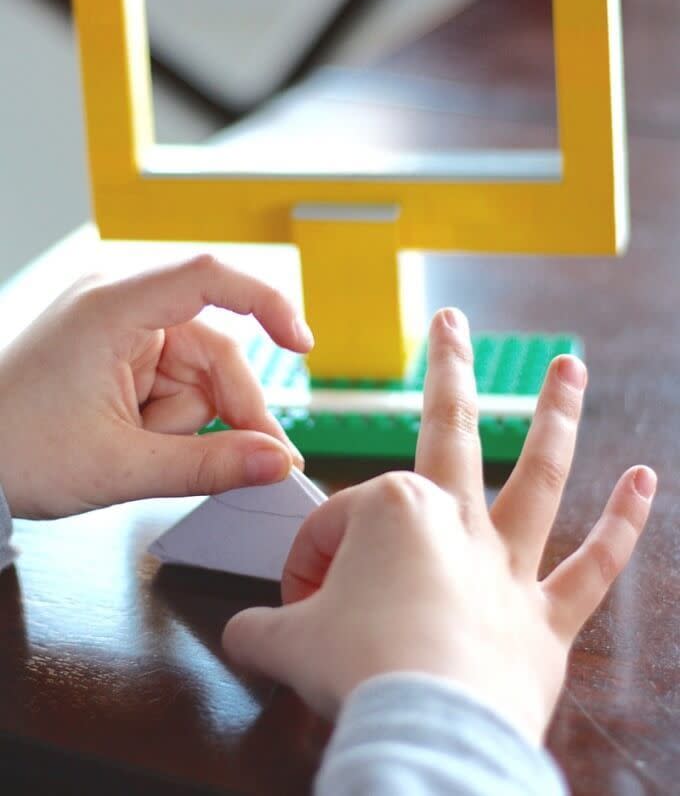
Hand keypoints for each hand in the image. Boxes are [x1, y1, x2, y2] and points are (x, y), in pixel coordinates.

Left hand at [0, 254, 312, 518]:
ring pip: (201, 372)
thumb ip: (207, 464)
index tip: (302, 344)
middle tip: (258, 461)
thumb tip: (276, 462)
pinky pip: (177, 380)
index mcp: (113, 306)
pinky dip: (175, 418)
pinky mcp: (121, 350)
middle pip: (215, 347)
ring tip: (151, 455)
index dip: (267, 303)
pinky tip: (145, 442)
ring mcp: (121, 326)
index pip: (209, 277)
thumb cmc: (16, 450)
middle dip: (233, 408)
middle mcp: (121, 303)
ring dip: (193, 420)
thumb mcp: (120, 466)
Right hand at [222, 308, 654, 742]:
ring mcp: (506, 565)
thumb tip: (243, 634)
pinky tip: (645, 479)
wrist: (426, 730)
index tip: (298, 602)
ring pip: (537, 475)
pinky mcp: (544, 617)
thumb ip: (259, 629)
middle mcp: (455, 522)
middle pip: (448, 429)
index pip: (337, 524)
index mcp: (391, 513)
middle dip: (447, 369)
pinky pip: (594, 566)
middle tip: (452, 322)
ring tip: (571, 369)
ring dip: (556, 418)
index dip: (309, 562)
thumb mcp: (284, 642)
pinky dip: (623, 525)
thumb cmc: (359, 672)